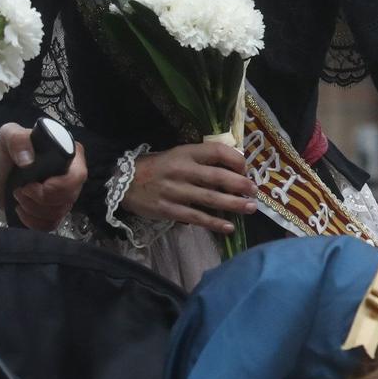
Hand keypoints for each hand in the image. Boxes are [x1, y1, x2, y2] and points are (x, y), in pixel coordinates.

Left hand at [0, 124, 87, 231]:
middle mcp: (72, 177)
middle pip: (69, 198)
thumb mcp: (8, 135)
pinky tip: (21, 210)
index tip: (32, 184)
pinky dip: (33, 221)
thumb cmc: (6, 152)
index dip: (58, 186)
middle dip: (40, 199)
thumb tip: (28, 161)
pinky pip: (51, 224)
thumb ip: (18, 140)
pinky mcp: (55, 211)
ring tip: (18, 195)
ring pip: (59, 213)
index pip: (78, 176)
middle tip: (21, 189)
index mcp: (69, 156)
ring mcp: (65, 196)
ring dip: (33, 208)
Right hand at [122, 140, 254, 233]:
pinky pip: (196, 217)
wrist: (123, 183)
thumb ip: (201, 160)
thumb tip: (234, 169)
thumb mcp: (177, 155)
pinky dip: (214, 223)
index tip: (246, 169)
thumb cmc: (157, 168)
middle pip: (217, 177)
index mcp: (185, 153)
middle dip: (240, 184)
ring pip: (210, 198)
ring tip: (250, 208)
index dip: (236, 160)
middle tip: (255, 191)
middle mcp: (181, 170)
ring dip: (233, 204)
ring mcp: (175, 191)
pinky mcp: (169, 210)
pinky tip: (229, 227)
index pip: (216, 151)